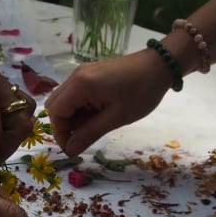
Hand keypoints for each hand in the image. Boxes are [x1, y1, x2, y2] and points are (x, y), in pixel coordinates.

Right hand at [44, 49, 172, 154]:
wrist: (161, 65)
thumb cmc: (141, 92)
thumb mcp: (115, 117)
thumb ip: (89, 134)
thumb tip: (70, 151)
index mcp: (80, 85)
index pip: (56, 113)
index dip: (60, 134)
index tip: (72, 149)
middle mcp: (75, 76)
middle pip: (54, 105)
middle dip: (63, 126)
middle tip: (80, 138)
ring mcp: (81, 73)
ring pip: (64, 100)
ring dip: (71, 118)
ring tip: (91, 127)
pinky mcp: (89, 74)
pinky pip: (75, 94)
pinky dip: (79, 108)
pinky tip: (95, 115)